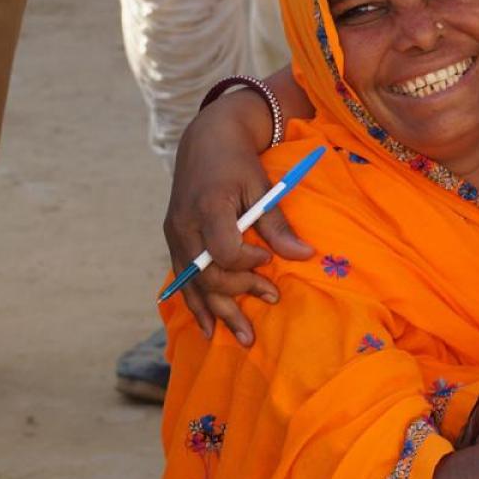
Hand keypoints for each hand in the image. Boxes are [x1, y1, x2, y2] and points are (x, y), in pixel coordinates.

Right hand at [164, 89, 313, 345]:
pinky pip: (182, 281)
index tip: (268, 259)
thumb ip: (277, 224)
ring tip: (244, 337)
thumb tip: (306, 256)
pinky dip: (196, 306)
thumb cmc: (238, 162)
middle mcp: (184, 225)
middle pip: (208, 274)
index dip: (248, 262)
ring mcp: (174, 236)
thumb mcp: (262, 185)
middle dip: (241, 292)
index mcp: (208, 206)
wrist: (206, 141)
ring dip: (219, 312)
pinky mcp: (173, 242)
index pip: (224, 250)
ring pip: (194, 285)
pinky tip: (209, 329)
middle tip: (272, 298)